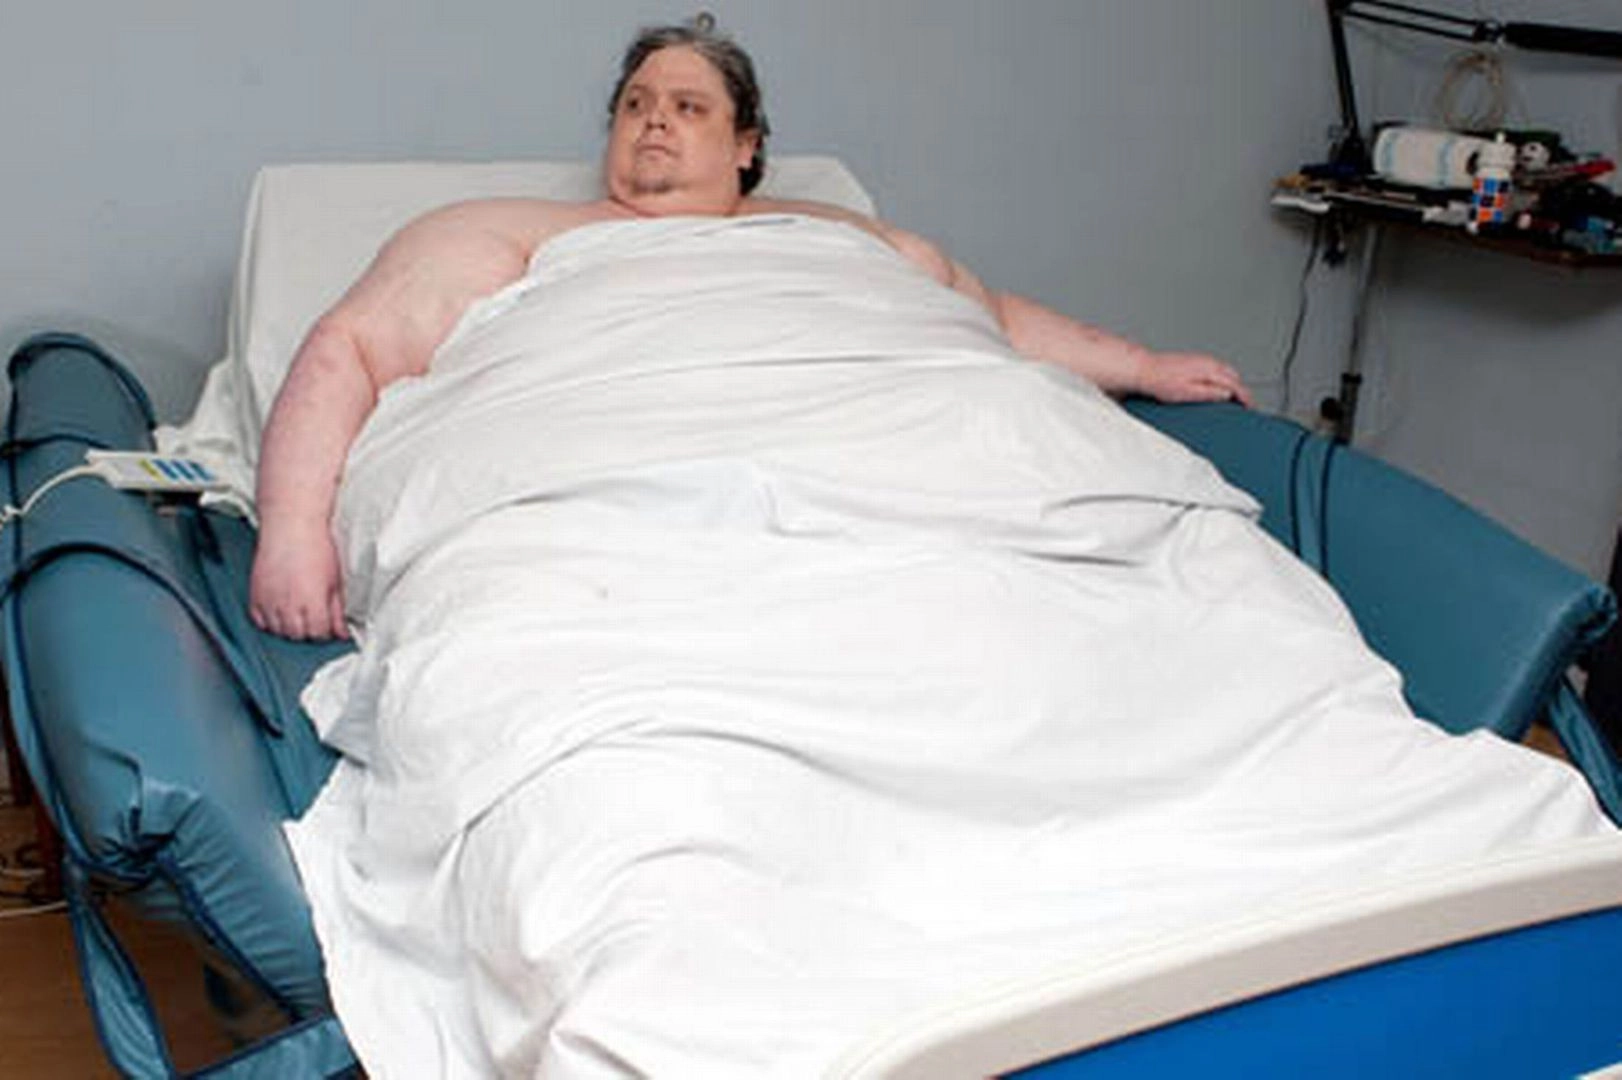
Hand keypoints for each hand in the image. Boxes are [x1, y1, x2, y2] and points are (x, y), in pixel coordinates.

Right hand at [249, 523, 349, 640]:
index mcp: (312, 603)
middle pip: (297, 635)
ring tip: (298, 615)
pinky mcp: (255, 594)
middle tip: (314, 620)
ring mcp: (269, 601)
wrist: (291, 525)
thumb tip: (342, 630)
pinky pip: (258, 620)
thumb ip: (337, 609)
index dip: (326, 631)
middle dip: (308, 632)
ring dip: (289, 628)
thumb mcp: (335, 580)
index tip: (328, 625)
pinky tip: (279, 612)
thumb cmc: (315, 546)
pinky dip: (268, 621)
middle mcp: (288, 605)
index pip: (318, 634)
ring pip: (277, 631)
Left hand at [1137, 350, 1253, 407]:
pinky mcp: (1196, 360)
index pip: (1235, 384)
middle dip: (1241, 391)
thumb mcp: (1186, 393)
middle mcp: (1208, 362)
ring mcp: (1202, 359)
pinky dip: (1222, 379)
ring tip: (1232, 400)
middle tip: (1242, 406)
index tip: (1249, 407)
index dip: (1245, 397)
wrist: (1145, 369)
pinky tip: (1216, 389)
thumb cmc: (1161, 381)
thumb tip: (1227, 394)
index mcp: (1209, 369)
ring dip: (1232, 384)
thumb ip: (1209, 393)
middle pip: (1234, 377)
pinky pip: (1217, 369)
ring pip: (1226, 372)